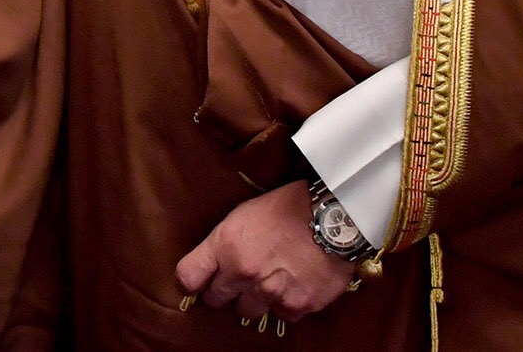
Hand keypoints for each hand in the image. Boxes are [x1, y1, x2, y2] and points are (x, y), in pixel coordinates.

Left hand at [175, 180, 355, 323]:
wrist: (334, 215)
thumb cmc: (287, 208)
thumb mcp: (244, 214)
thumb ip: (223, 242)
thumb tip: (210, 265)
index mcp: (226, 245)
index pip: (188, 276)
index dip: (192, 280)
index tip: (198, 281)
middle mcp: (243, 272)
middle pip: (215, 299)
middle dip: (223, 290)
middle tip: (237, 279)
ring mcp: (270, 292)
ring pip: (247, 312)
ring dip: (254, 299)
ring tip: (268, 280)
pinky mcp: (298, 305)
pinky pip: (281, 315)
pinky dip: (284, 304)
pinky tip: (292, 284)